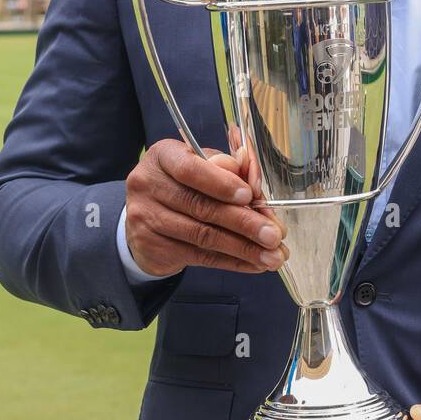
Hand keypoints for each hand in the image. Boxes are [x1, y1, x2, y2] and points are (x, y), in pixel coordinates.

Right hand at [124, 126, 287, 277]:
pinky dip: (232, 261)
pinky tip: (254, 263)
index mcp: (163, 156)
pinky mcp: (152, 247)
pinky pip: (200, 257)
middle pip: (201, 207)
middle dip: (244, 222)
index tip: (250, 196)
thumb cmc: (185, 183)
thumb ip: (230, 169)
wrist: (146, 215)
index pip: (190, 169)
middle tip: (274, 235)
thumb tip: (256, 182)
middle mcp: (149, 185)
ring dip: (244, 248)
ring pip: (203, 236)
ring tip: (272, 256)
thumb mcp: (204, 165)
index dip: (221, 184)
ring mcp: (146, 218)